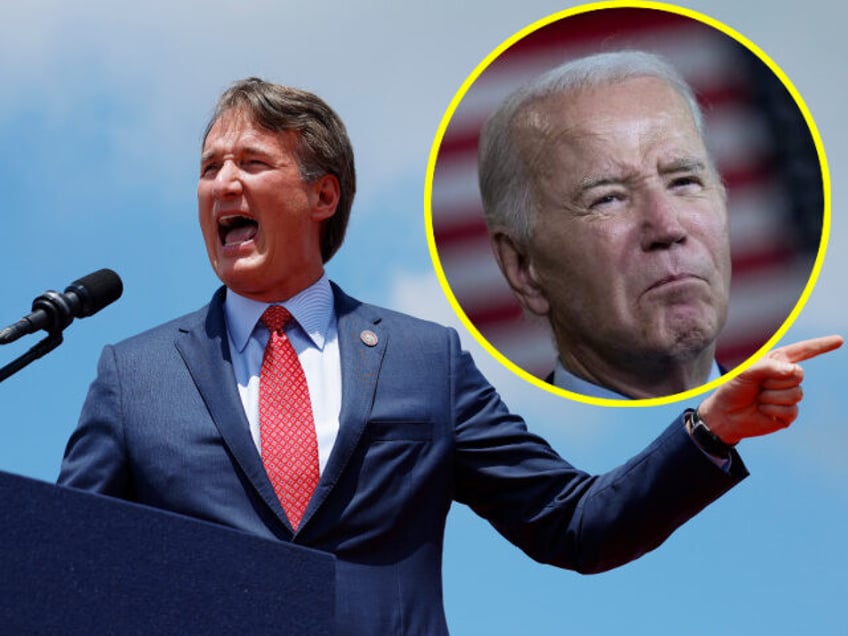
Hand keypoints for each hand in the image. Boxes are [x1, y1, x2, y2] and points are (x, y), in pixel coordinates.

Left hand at [698, 335, 842, 444]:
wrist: (725, 414)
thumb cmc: (733, 389)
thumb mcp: (746, 372)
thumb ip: (769, 367)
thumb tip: (794, 371)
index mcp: (777, 362)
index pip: (802, 351)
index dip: (821, 346)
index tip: (838, 340)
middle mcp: (786, 377)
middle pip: (797, 374)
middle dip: (773, 381)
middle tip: (757, 386)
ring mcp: (789, 396)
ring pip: (794, 393)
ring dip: (771, 397)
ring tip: (758, 399)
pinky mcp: (788, 414)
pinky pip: (790, 410)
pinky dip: (772, 410)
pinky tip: (763, 411)